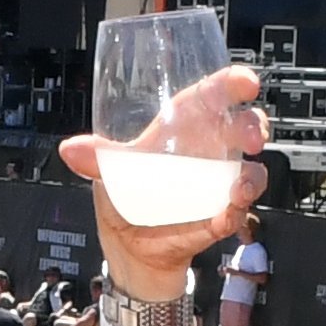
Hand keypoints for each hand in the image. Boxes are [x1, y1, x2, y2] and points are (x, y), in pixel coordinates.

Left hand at [58, 61, 267, 296]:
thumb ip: (96, 157)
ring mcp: (219, 184)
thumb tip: (71, 149)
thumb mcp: (110, 170)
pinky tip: (225, 215)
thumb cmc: (127, 192)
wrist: (129, 243)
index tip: (246, 82)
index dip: (233, 83)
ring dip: (251, 178)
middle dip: (254, 127)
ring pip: (251, 172)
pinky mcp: (219, 216)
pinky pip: (235, 214)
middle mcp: (210, 150)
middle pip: (245, 127)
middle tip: (252, 138)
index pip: (214, 96)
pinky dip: (233, 214)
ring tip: (238, 188)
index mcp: (186, 126)